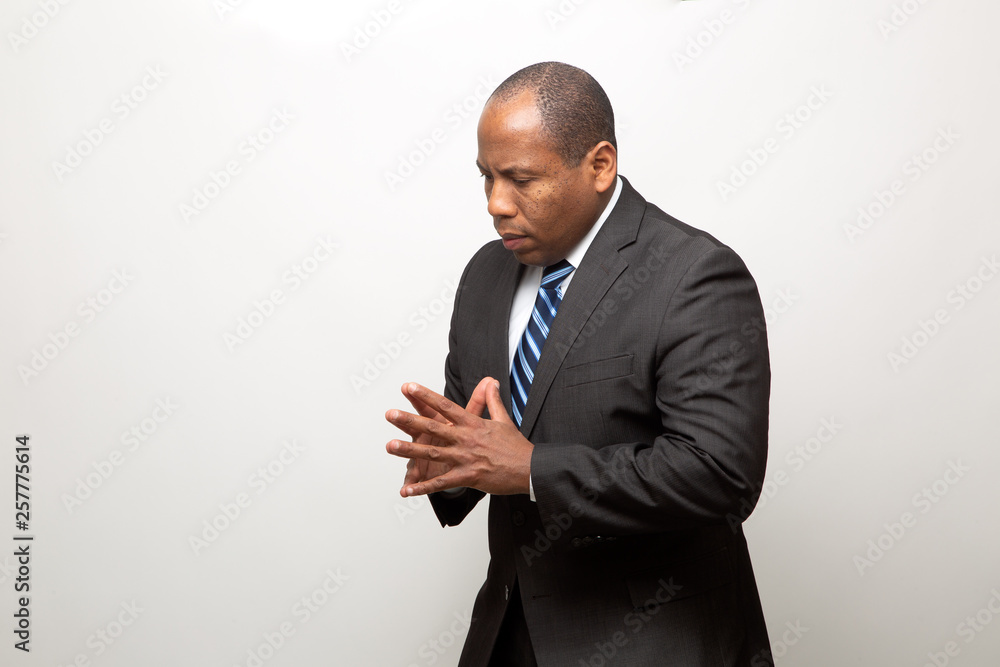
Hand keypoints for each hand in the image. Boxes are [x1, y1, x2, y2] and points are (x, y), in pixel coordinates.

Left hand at [385, 377, 532, 496]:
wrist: (529, 469)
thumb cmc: (516, 446)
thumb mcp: (503, 420)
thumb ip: (492, 401)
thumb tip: (490, 382)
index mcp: (473, 424)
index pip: (445, 407)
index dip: (426, 396)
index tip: (409, 387)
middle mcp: (466, 439)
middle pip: (433, 427)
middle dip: (410, 420)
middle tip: (390, 414)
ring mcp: (465, 458)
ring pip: (432, 453)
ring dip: (410, 451)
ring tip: (390, 446)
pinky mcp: (467, 477)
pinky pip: (441, 483)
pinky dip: (423, 488)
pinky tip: (407, 490)